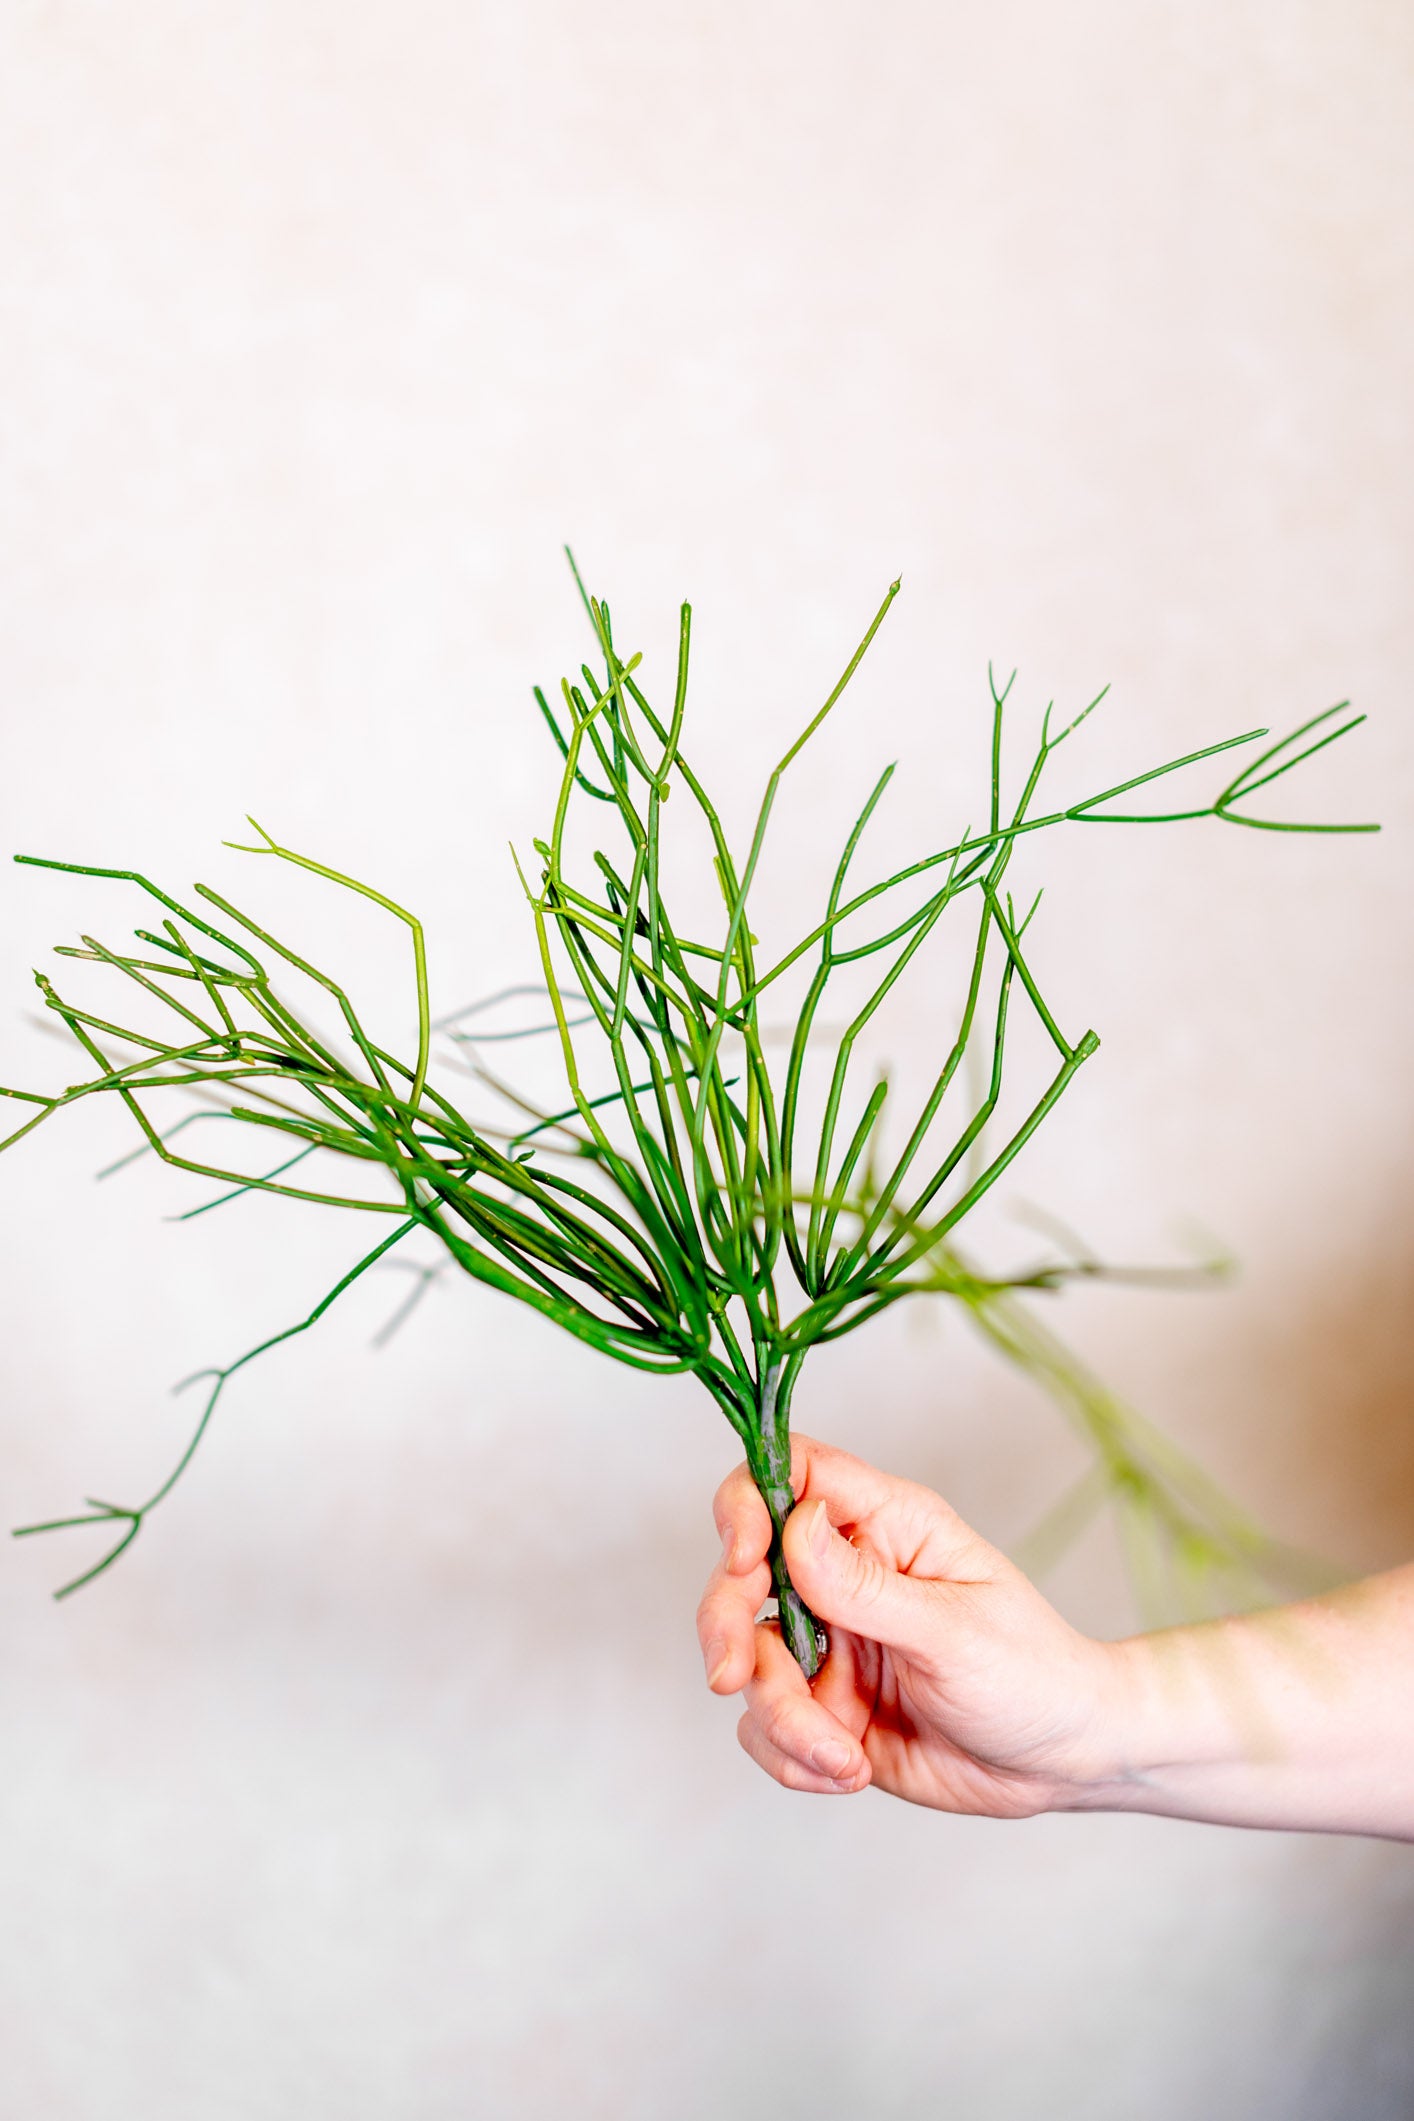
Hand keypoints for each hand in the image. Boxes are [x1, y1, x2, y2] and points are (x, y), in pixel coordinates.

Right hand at [696, 1433, 1122, 1811]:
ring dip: (782, 1719)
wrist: (1063, 1763)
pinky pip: (765, 1728)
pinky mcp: (823, 1707)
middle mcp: (846, 1576)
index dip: (748, 1503)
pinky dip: (792, 1758)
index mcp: (886, 1526)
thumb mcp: (954, 1629)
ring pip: (750, 1662)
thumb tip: (794, 1525)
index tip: (743, 1559)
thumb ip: (867, 1587)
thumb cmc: (1032, 1673)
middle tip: (733, 1677)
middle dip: (727, 1627)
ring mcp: (830, 1643)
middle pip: (742, 1572)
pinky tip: (850, 1772)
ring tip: (842, 1759)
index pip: (793, 1475)